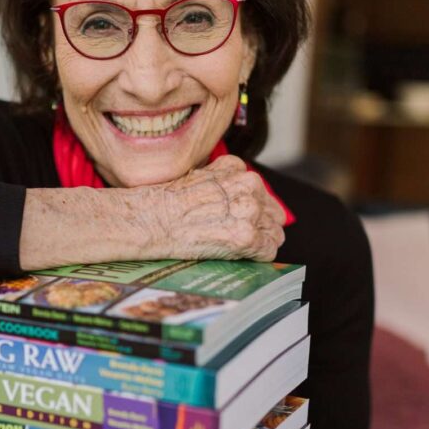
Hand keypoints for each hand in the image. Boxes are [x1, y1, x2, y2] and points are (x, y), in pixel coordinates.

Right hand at [149, 155, 285, 261]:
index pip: (263, 195)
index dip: (254, 211)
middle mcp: (250, 188)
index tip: (241, 220)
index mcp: (241, 172)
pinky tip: (239, 255)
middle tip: (239, 236)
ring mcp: (249, 213)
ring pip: (274, 233)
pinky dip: (257, 257)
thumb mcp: (202, 174)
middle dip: (261, 226)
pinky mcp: (246, 237)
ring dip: (260, 242)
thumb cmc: (170, 201)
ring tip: (238, 247)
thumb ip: (227, 180)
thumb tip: (239, 196)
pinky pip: (267, 251)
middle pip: (274, 213)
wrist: (154, 219)